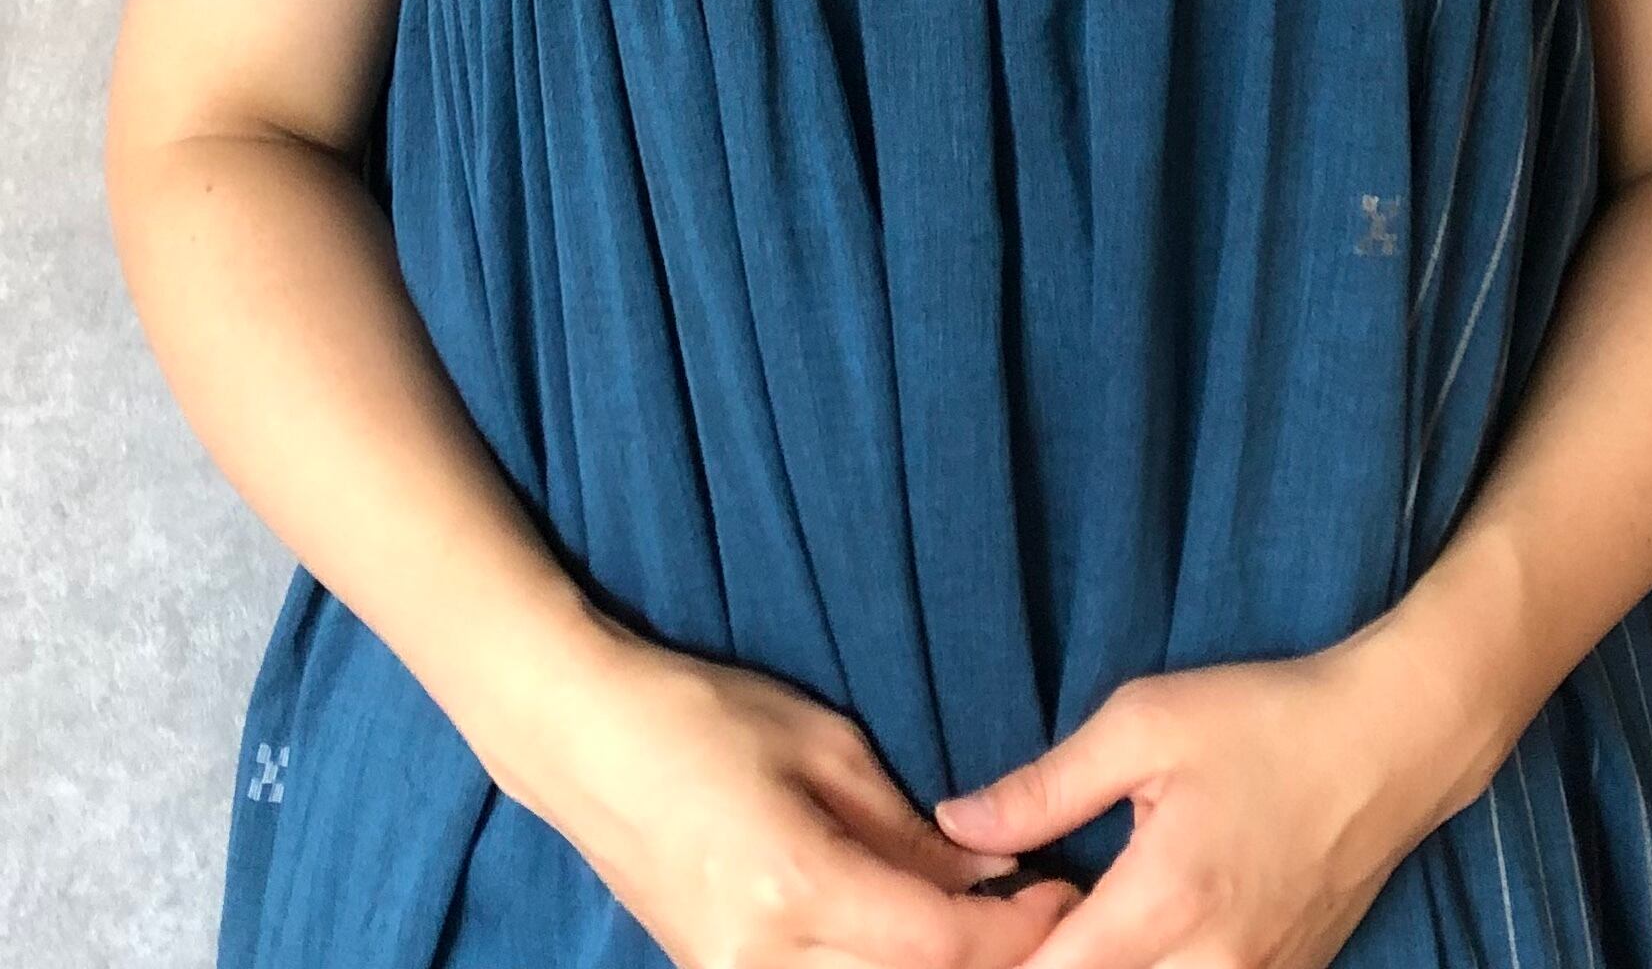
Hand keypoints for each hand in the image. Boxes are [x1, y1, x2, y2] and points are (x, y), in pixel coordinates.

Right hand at [474, 606, 1084, 968]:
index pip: (938, 943)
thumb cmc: (702, 715)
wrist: (583, 740)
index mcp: (793, 886)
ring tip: (986, 927)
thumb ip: (904, 828)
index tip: (1061, 892)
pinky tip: (916, 938)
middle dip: (986, 961)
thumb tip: (984, 874)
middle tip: (1043, 916)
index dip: (1014, 929)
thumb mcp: (822, 745)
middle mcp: (761, 958)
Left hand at [932, 639, 1482, 968]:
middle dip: (1045, 963)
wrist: (1391, 740)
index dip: (996, 955)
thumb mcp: (1141, 723)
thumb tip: (957, 825)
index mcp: (1162, 905)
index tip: (972, 917)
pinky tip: (1139, 922)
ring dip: (1102, 966)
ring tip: (1078, 916)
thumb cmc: (1265, 719)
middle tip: (1025, 911)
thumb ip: (1044, 787)